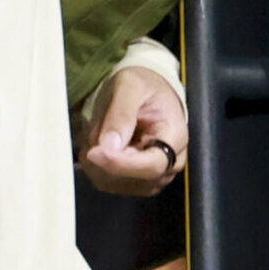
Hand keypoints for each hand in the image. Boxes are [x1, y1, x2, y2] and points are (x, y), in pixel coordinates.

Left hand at [79, 65, 186, 196]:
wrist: (148, 95)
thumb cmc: (144, 88)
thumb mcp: (131, 86)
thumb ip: (122, 114)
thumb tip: (110, 146)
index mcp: (175, 138)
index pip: (152, 166)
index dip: (121, 164)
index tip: (94, 152)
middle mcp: (169, 165)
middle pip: (130, 178)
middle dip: (103, 156)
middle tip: (95, 126)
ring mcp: (152, 178)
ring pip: (112, 182)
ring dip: (95, 158)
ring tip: (100, 129)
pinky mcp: (133, 183)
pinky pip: (104, 181)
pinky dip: (93, 163)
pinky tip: (99, 142)